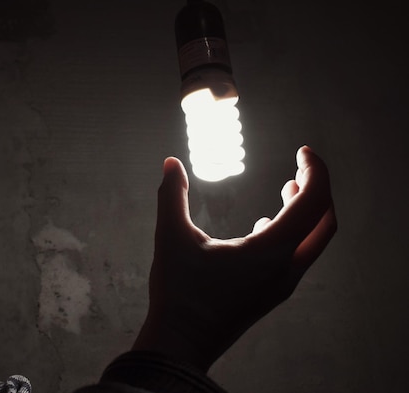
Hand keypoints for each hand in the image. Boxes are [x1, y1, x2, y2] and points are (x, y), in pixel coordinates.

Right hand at [132, 145, 336, 371]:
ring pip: (313, 241)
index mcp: (269, 251)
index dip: (315, 171)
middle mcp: (285, 269)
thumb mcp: (171, 238)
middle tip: (300, 164)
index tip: (303, 151)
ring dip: (307, 210)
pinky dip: (293, 231)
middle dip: (317, 187)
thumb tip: (170, 162)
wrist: (181, 343)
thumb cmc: (178, 293)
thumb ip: (171, 196)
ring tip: (289, 187)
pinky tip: (263, 224)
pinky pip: (297, 255)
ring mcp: (281, 284)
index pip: (312, 202)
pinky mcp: (271, 293)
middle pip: (324, 221)